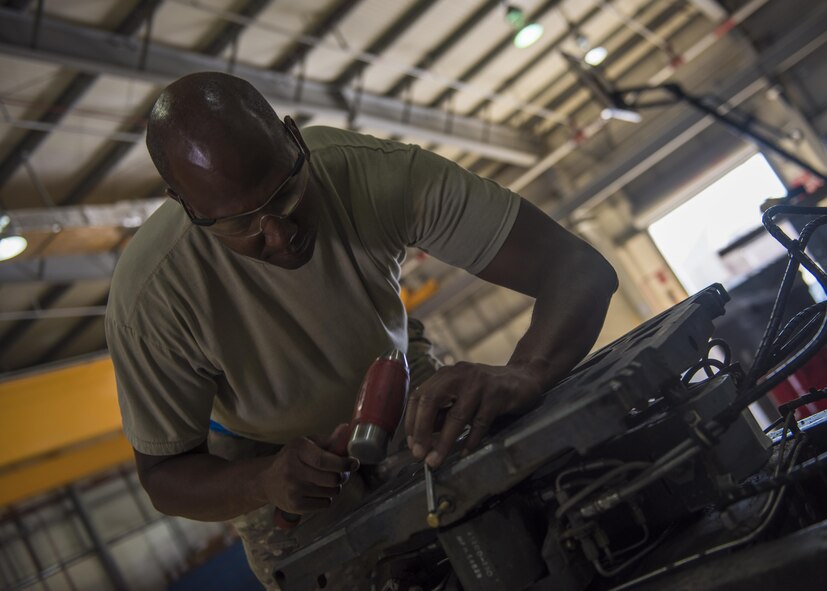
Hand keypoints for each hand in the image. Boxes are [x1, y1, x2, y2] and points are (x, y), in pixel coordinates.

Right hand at [262, 424, 356, 513]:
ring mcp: (293, 489)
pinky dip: (326, 498)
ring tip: (326, 482)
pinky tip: (317, 492)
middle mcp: (293, 470)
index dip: (343, 463)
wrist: (266, 480)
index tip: (354, 463)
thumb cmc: (291, 459)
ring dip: (334, 487)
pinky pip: (325, 504)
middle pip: (331, 479)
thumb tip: (347, 428)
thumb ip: (329, 440)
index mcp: (297, 450)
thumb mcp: (307, 444)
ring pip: (331, 492)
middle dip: (342, 476)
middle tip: (342, 473)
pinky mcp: (295, 505)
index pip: (324, 460)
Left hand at [404, 362, 543, 468]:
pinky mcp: (498, 394)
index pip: (419, 395)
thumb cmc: (487, 391)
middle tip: (419, 454)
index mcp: (446, 375)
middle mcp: (459, 375)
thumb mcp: (461, 397)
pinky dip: (471, 439)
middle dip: (422, 430)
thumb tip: (423, 438)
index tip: (412, 444)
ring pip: (457, 415)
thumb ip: (443, 412)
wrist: (524, 378)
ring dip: (444, 441)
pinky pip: (481, 422)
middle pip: (432, 401)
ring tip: (436, 460)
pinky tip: (465, 452)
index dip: (412, 421)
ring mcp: (479, 383)